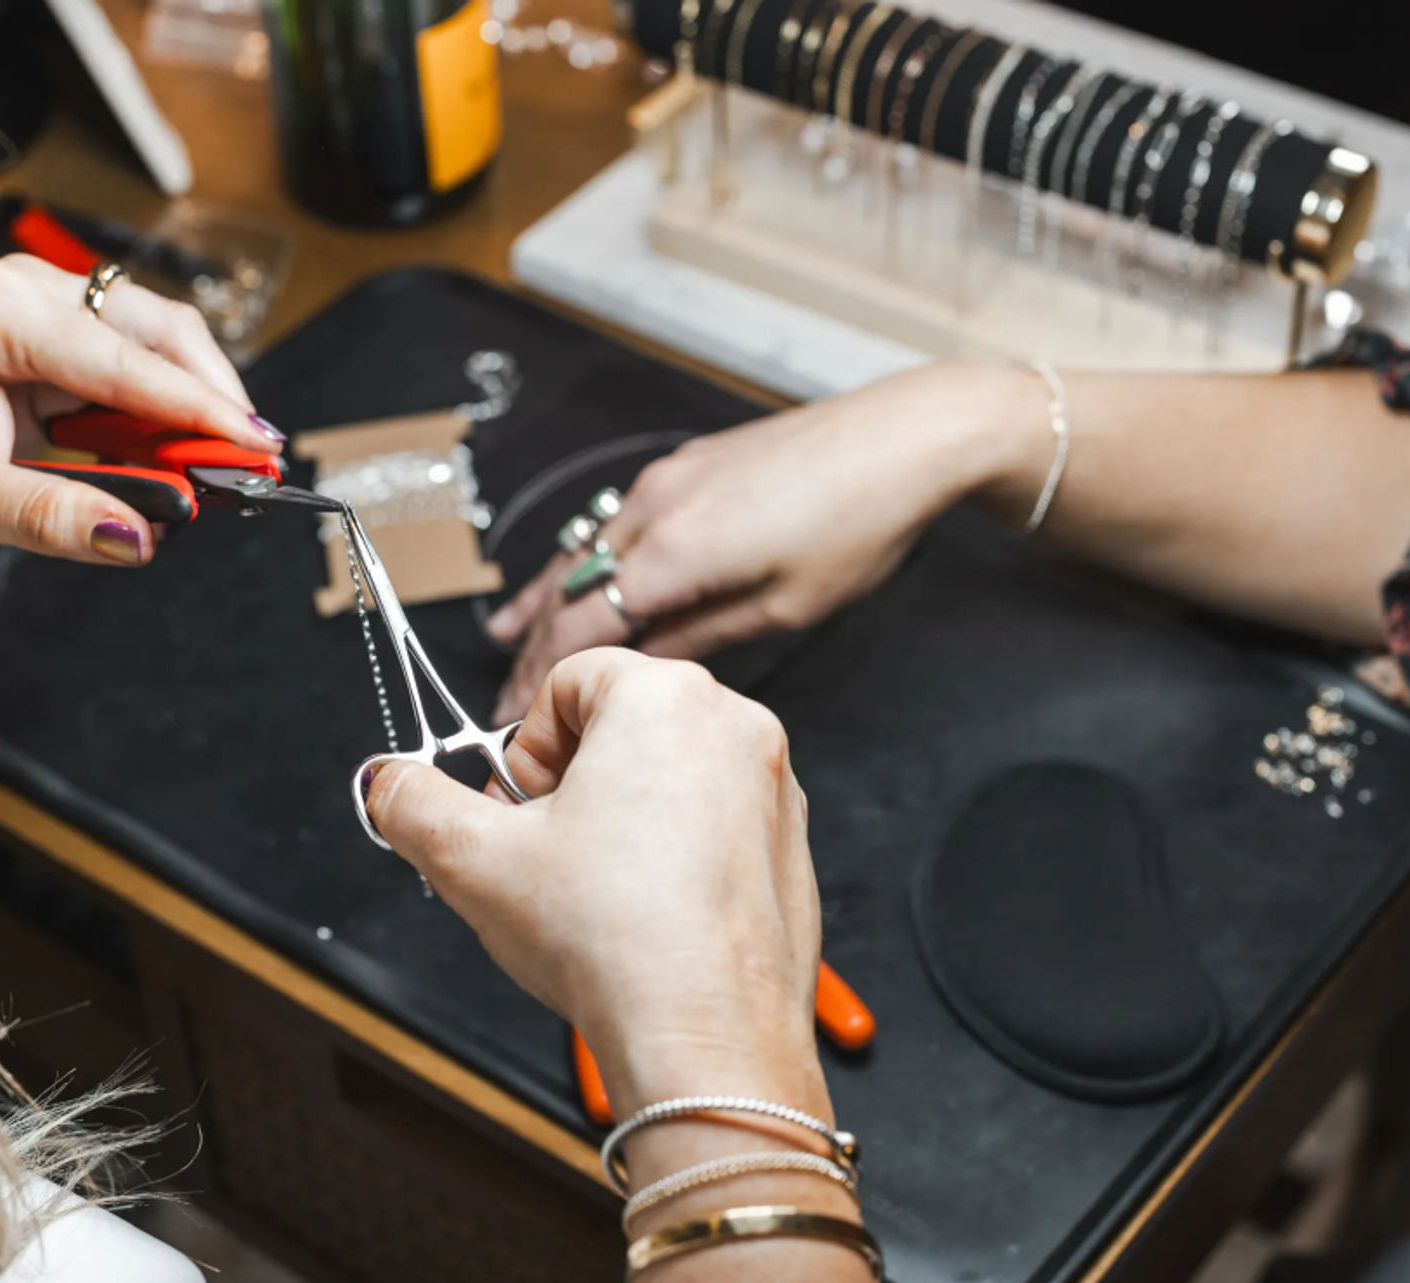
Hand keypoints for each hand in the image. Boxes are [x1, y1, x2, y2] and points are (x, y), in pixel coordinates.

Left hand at [0, 254, 281, 565]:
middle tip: (251, 464)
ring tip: (218, 466)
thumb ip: (51, 516)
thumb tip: (137, 537)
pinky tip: (181, 451)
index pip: (124, 361)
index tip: (254, 447)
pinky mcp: (67, 329)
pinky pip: (141, 360)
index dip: (198, 408)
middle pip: (160, 330)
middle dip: (212, 398)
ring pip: (161, 340)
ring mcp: (53, 301)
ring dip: (197, 403)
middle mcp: (32, 288)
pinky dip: (168, 407)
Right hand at [365, 649, 825, 1117]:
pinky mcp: (789, 851)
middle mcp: (734, 728)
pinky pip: (714, 828)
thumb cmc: (614, 941)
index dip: (524, 748)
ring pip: (669, 779)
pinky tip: (642, 919)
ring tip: (593, 896)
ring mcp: (774, 791)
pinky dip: (673, 859)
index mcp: (666, 698)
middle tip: (545, 855)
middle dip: (570, 785)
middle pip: (622, 726)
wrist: (704, 1041)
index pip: (568, 682)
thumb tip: (388, 783)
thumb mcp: (472, 860)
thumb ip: (413, 804)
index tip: (516, 808)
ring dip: (620, 822)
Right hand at [487, 365, 1035, 721]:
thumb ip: (700, 636)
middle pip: (568, 588)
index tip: (513, 717)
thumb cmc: (858, 525)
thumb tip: (646, 664)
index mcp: (672, 554)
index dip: (537, 679)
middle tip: (506, 695)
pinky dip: (583, 558)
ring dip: (548, 597)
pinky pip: (613, 522)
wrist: (903, 438)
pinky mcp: (687, 466)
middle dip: (533, 647)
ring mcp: (667, 480)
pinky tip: (575, 572)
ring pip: (583, 549)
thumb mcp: (782, 607)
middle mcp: (654, 509)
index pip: (577, 628)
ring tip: (508, 636)